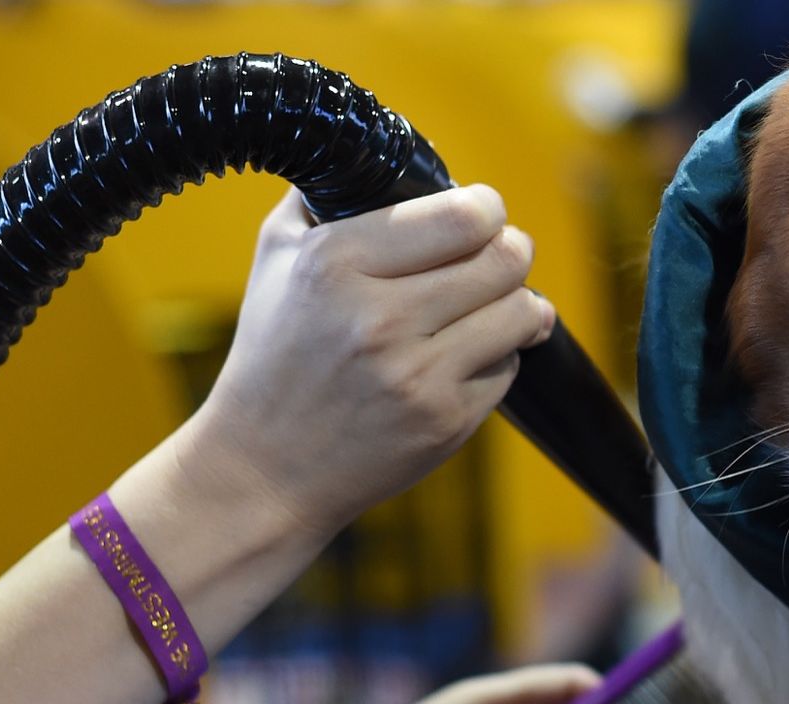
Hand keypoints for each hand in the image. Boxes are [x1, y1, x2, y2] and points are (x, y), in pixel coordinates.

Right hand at [183, 185, 555, 541]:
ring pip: (523, 312)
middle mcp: (379, 319)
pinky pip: (508, 368)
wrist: (265, 467)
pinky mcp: (446, 423)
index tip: (480, 214)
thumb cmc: (275, 354)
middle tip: (497, 255)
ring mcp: (418, 376)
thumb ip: (326, 194)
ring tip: (492, 304)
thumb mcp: (277, 257)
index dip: (486, 209)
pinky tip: (458, 360)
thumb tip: (383, 150)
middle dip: (510, 250)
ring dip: (517, 304)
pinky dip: (495, 359)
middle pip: (506, 258)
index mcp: (337, 264)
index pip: (463, 214)